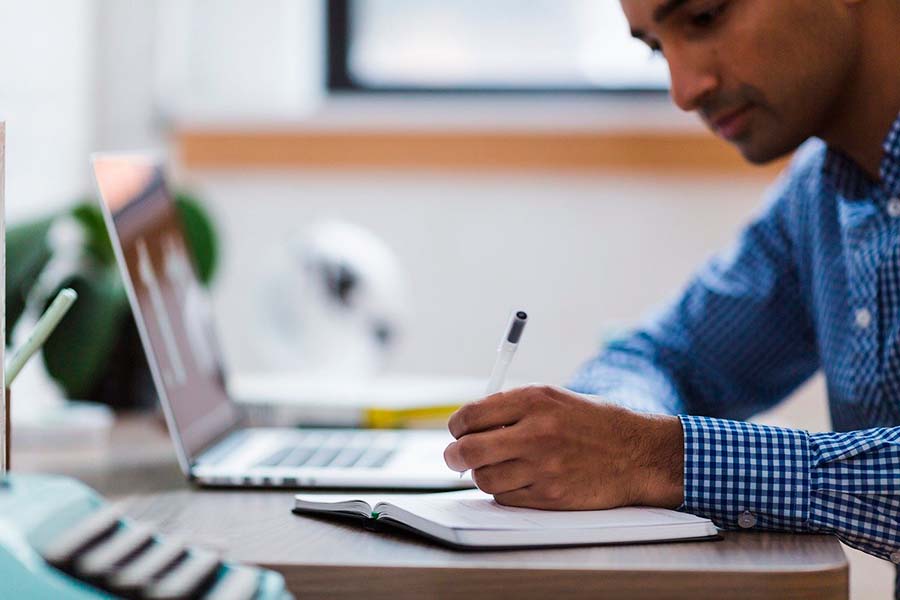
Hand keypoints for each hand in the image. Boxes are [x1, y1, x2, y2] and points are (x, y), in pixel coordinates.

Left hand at [443, 385, 683, 509]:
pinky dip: (504, 492)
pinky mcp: (550, 497)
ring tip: (496, 468)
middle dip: (454, 456)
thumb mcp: (554, 399)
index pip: (471, 415)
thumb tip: (467, 426)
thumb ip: (511, 408)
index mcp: (534, 400)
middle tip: (456, 457)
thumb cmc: (592, 424)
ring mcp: (543, 467)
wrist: (637, 454)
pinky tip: (519, 480)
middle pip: (468, 450)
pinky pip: (506, 498)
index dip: (457, 426)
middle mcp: (536, 432)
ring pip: (483, 479)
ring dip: (482, 475)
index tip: (458, 431)